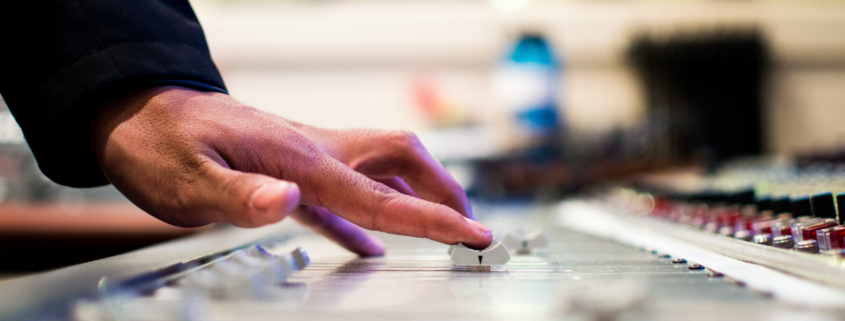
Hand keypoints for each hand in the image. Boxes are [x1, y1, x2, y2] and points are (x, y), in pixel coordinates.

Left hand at [90, 86, 492, 255]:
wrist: (138, 112)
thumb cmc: (158, 143)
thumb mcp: (186, 179)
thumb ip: (240, 195)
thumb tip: (289, 200)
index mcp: (299, 158)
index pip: (378, 195)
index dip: (431, 217)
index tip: (472, 233)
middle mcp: (313, 151)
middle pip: (399, 160)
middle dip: (441, 190)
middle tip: (469, 224)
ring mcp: (304, 157)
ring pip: (380, 169)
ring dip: (416, 195)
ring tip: (439, 224)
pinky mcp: (289, 169)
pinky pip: (343, 194)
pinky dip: (367, 218)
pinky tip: (370, 242)